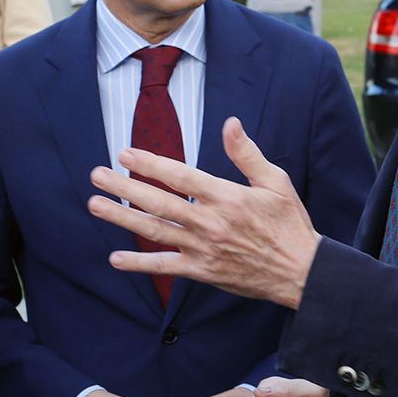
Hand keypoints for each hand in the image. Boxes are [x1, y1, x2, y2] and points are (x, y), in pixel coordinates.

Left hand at [87, 117, 318, 307]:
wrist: (302, 273)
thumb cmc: (289, 224)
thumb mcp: (276, 182)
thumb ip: (247, 154)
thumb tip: (230, 123)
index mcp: (227, 197)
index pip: (180, 177)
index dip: (150, 164)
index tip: (125, 153)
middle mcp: (210, 223)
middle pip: (158, 202)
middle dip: (124, 188)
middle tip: (96, 175)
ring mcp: (203, 249)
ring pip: (155, 232)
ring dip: (122, 218)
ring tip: (95, 206)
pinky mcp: (203, 272)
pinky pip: (166, 267)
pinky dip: (139, 264)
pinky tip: (115, 259)